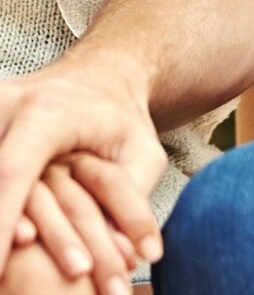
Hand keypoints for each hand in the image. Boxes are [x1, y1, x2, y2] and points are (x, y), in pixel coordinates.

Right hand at [0, 65, 165, 277]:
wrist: (101, 77)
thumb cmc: (123, 120)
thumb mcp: (141, 153)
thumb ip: (131, 201)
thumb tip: (134, 259)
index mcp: (47, 111)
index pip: (12, 172)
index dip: (1, 224)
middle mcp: (10, 105)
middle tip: (2, 280)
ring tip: (5, 270)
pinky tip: (6, 235)